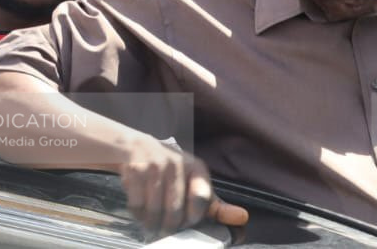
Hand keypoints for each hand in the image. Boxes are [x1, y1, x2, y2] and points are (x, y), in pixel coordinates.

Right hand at [118, 137, 248, 240]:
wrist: (134, 147)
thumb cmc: (169, 172)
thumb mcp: (193, 184)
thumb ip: (215, 205)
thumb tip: (242, 219)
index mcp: (196, 168)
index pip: (202, 199)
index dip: (194, 217)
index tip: (188, 222)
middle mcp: (177, 163)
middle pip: (175, 212)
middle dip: (169, 226)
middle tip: (165, 228)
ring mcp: (155, 165)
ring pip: (155, 212)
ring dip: (151, 223)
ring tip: (151, 220)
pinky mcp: (135, 170)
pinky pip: (137, 206)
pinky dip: (137, 214)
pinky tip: (139, 208)